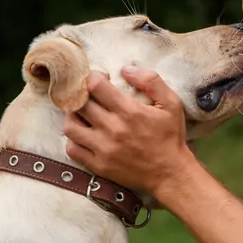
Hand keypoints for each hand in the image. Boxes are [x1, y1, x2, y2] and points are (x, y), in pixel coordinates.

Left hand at [63, 66, 194, 195]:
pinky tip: (83, 135)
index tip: (100, 79)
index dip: (94, 77)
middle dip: (82, 94)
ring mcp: (103, 149)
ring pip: (71, 126)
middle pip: (80, 104)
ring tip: (82, 114)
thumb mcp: (171, 104)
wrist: (170, 174)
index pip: (96, 86)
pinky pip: (73, 149)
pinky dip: (73, 139)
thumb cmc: (171, 137)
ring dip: (73, 116)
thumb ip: (151, 81)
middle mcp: (113, 129)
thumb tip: (126, 69)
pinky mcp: (98, 165)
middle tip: (89, 95)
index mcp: (129, 112)